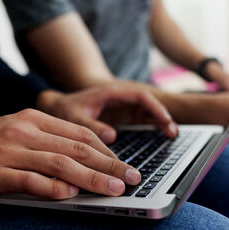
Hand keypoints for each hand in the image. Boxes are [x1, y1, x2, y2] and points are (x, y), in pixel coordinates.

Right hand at [0, 109, 141, 197]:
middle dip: (110, 165)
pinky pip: (32, 181)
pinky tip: (71, 195)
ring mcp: (11, 151)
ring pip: (61, 164)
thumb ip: (50, 142)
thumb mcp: (20, 132)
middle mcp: (25, 131)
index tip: (124, 164)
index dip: (107, 151)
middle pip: (77, 149)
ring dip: (92, 178)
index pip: (80, 134)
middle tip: (132, 178)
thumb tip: (84, 164)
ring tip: (115, 190)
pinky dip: (54, 188)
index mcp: (33, 118)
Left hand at [37, 86, 177, 143]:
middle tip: (172, 132)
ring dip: (159, 122)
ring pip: (145, 112)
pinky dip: (151, 126)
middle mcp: (119, 100)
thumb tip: (112, 135)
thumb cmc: (64, 110)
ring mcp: (120, 109)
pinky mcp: (119, 118)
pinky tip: (160, 135)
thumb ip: (91, 125)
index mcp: (110, 94)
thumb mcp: (74, 118)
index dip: (154, 107)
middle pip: (146, 105)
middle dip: (161, 116)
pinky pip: (139, 120)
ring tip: (171, 135)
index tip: (163, 120)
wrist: (56, 109)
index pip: (139, 96)